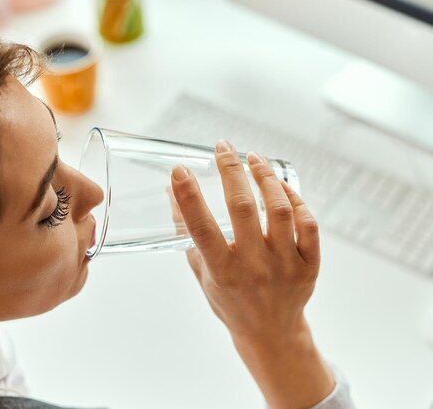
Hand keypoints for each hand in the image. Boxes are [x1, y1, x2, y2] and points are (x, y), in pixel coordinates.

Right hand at [169, 140, 332, 408]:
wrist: (270, 333)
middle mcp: (254, 267)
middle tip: (223, 147)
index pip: (201, 228)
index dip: (188, 197)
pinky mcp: (309, 264)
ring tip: (254, 159)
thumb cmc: (230, 302)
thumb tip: (171, 194)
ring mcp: (285, 265)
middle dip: (231, 170)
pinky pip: (308, 223)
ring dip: (265, 177)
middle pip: (244, 208)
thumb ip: (188, 235)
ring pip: (280, 210)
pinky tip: (281, 186)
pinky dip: (295, 199)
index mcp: (223, 271)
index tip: (179, 170)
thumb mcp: (202, 273)